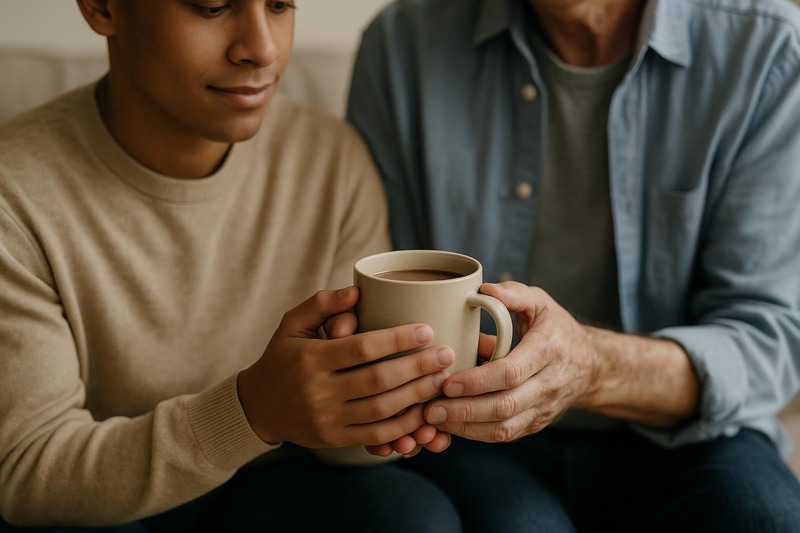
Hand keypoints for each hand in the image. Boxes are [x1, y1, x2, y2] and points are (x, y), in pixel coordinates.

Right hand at [237, 286, 454, 448]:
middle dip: (418, 368)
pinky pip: (376, 435)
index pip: (361, 348)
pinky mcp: (335, 439)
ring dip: (417, 396)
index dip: (397, 340)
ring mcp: (327, 419)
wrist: (258, 406)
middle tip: (446, 354)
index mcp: (310, 359)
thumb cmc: (282, 357)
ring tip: (442, 380)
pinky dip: (404, 425)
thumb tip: (356, 292)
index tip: (426, 330)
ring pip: (381, 411)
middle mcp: (318, 391)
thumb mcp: (292, 324)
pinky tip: (425, 411)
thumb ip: (322, 303)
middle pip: (378, 381)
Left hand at [422, 282, 598, 441]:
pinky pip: (505, 434)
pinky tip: (451, 426)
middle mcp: (548, 383)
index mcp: (547, 350)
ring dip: (466, 427)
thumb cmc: (556, 329)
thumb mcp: (540, 303)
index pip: (511, 372)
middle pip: (505, 406)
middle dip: (465, 410)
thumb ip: (513, 294)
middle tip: (431, 408)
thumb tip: (483, 290)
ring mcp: (543, 408)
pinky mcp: (536, 424)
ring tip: (435, 419)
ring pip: (504, 427)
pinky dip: (476, 434)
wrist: (590, 364)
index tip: (448, 381)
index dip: (478, 381)